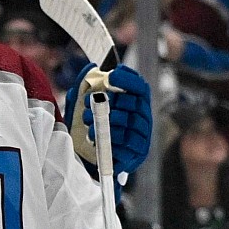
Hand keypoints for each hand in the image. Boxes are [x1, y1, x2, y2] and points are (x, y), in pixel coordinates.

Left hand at [65, 63, 152, 179]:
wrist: (92, 162)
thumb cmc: (94, 129)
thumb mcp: (85, 107)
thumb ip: (86, 86)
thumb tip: (91, 67)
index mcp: (135, 104)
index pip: (139, 87)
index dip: (128, 79)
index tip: (111, 74)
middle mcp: (143, 117)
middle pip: (134, 103)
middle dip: (109, 102)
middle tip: (88, 105)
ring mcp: (142, 135)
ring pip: (129, 122)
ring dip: (105, 121)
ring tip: (88, 123)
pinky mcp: (138, 152)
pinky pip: (128, 142)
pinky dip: (111, 139)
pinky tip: (96, 138)